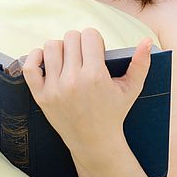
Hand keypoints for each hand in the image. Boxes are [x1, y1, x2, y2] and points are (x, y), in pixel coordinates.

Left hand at [21, 28, 151, 150]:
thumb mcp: (132, 89)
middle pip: (71, 38)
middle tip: (84, 56)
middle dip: (80, 43)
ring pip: (52, 46)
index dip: (95, 39)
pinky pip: (30, 67)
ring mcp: (55, 89)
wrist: (94, 142)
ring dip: (61, 48)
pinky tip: (46, 59)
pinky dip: (35, 57)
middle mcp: (73, 80)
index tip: (97, 51)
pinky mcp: (41, 96)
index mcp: (96, 76)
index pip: (90, 35)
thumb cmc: (114, 113)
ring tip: (68, 58)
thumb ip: (141, 63)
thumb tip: (147, 40)